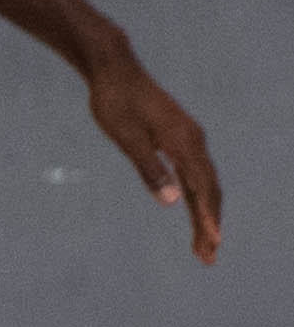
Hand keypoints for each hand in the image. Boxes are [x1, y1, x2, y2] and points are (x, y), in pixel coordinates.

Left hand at [86, 54, 224, 261]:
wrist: (114, 69)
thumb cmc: (115, 102)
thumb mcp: (127, 138)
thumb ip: (150, 170)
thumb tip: (172, 202)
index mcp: (184, 143)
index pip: (202, 189)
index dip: (208, 218)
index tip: (212, 243)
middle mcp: (194, 141)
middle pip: (209, 190)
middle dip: (209, 224)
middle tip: (208, 257)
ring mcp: (189, 138)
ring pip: (204, 182)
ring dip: (205, 213)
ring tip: (202, 243)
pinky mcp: (179, 137)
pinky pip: (195, 172)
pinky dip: (197, 195)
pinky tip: (194, 211)